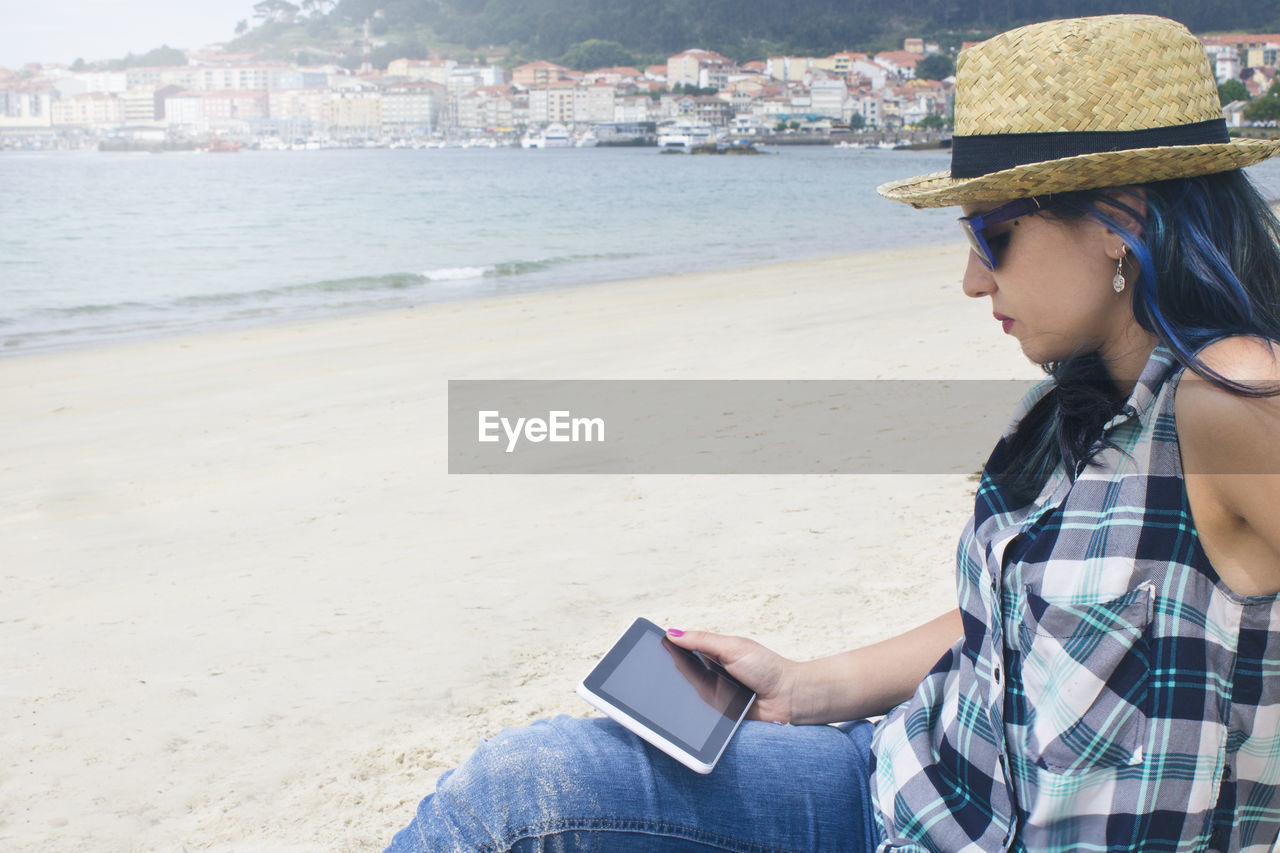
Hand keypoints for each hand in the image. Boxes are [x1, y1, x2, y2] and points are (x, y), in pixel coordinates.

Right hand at [664, 629, 800, 723]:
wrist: (789, 698)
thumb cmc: (767, 668)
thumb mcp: (732, 647)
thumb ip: (703, 641)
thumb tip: (672, 633)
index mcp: (714, 652)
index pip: (684, 649)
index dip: (668, 648)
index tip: (649, 647)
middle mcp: (712, 673)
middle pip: (681, 673)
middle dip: (669, 672)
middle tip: (653, 671)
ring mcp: (715, 693)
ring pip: (687, 694)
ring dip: (680, 693)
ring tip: (668, 690)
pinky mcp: (718, 714)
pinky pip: (700, 712)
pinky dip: (693, 710)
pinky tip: (685, 708)